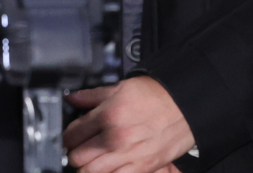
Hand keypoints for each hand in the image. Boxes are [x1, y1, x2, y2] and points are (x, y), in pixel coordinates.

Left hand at [63, 77, 194, 172]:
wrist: (185, 106)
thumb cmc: (155, 96)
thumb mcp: (119, 88)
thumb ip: (91, 96)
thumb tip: (73, 98)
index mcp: (107, 115)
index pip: (72, 134)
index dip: (67, 136)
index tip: (69, 137)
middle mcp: (115, 138)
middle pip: (78, 157)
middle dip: (74, 153)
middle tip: (78, 149)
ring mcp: (129, 155)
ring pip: (92, 172)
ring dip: (88, 166)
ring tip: (91, 159)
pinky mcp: (143, 167)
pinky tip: (107, 167)